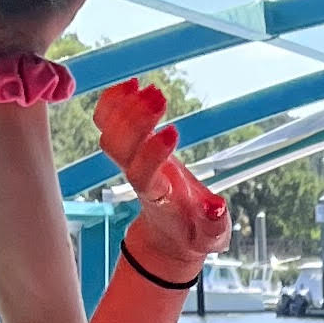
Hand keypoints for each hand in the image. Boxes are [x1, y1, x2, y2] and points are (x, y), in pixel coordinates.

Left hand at [96, 83, 228, 275]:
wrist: (170, 235)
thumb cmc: (193, 233)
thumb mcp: (212, 237)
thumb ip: (215, 224)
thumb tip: (216, 206)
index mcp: (159, 197)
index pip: (144, 175)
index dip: (151, 153)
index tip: (173, 131)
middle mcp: (139, 177)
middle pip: (118, 148)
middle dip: (134, 120)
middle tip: (159, 96)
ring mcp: (129, 162)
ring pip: (108, 134)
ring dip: (122, 107)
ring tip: (147, 88)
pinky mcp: (128, 150)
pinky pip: (107, 124)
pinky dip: (113, 102)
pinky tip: (132, 85)